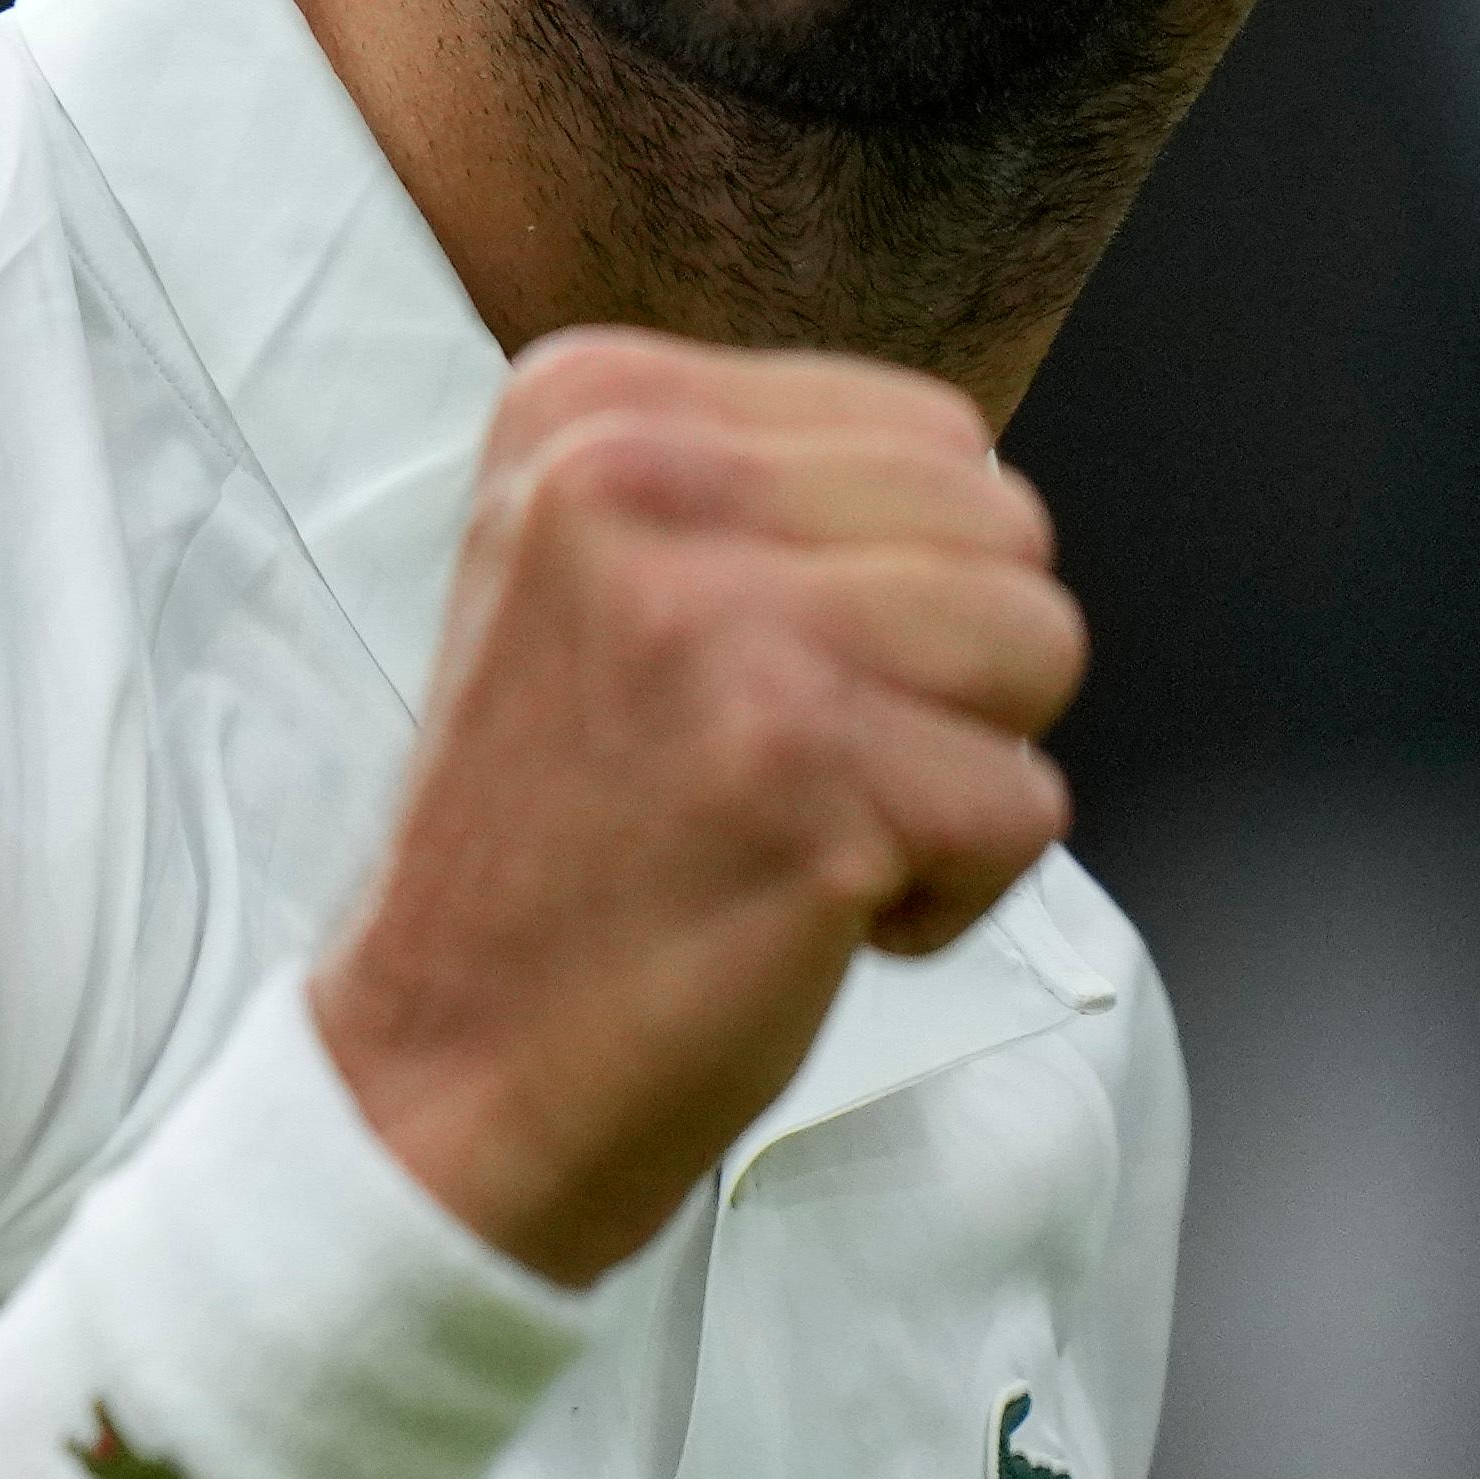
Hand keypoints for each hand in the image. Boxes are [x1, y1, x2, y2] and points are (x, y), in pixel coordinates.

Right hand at [313, 332, 1079, 1285]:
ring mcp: (719, 623)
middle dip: (946, 671)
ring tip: (797, 824)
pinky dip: (948, 894)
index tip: (737, 685)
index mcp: (584, 407)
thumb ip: (756, 493)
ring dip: (955, 774)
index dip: (890, 586)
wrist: (439, 1072)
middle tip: (779, 764)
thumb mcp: (594, 579)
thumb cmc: (556, 845)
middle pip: (1004, 524)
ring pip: (1039, 645)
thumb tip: (983, 485)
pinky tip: (803, 908)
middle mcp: (636, 480)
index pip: (932, 430)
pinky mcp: (803, 769)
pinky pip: (1029, 803)